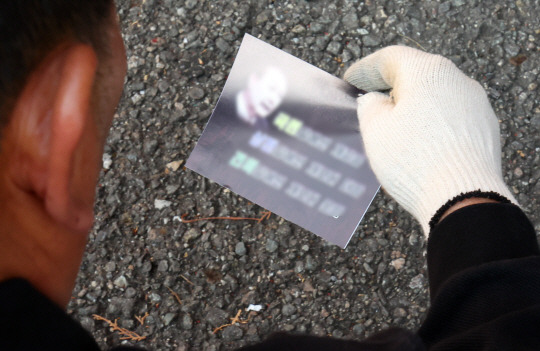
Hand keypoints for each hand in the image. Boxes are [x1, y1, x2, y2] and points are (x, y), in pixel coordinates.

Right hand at [344, 46, 516, 235]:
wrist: (463, 198)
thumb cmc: (414, 162)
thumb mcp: (374, 129)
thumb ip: (369, 105)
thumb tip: (375, 100)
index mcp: (426, 71)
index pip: (388, 58)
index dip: (364, 70)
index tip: (350, 82)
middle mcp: (456, 78)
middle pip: (415, 74)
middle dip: (389, 87)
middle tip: (368, 101)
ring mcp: (475, 102)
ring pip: (435, 95)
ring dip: (412, 105)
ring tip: (393, 127)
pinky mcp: (485, 126)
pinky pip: (450, 116)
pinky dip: (432, 122)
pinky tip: (420, 143)